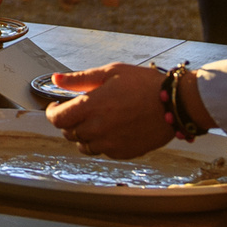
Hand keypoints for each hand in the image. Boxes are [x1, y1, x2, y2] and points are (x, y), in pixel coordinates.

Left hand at [46, 63, 179, 159]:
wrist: (174, 104)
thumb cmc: (144, 85)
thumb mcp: (110, 72)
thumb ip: (80, 79)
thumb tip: (56, 78)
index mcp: (91, 107)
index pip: (57, 119)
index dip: (52, 113)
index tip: (56, 107)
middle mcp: (97, 128)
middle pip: (68, 132)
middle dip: (69, 121)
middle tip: (80, 110)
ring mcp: (110, 143)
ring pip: (83, 145)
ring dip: (83, 134)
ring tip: (96, 120)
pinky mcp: (123, 153)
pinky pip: (102, 151)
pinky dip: (101, 142)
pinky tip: (112, 129)